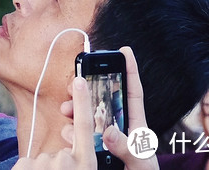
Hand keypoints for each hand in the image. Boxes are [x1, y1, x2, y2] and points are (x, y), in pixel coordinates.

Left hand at [12, 74, 95, 169]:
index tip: (78, 80)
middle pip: (61, 149)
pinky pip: (27, 163)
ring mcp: (45, 163)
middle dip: (58, 161)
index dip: (83, 103)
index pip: (86, 127)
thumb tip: (72, 143)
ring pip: (43, 158)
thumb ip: (82, 158)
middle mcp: (67, 161)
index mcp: (87, 164)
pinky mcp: (25, 164)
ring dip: (44, 169)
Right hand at [29, 47, 157, 169]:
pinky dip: (70, 133)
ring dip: (74, 111)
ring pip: (85, 115)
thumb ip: (128, 149)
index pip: (133, 93)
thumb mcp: (141, 165)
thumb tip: (109, 132)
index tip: (124, 50)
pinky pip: (77, 135)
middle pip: (101, 99)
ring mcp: (103, 138)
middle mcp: (118, 128)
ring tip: (67, 113)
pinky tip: (69, 139)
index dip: (129, 70)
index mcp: (135, 126)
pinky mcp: (90, 149)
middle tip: (73, 85)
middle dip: (86, 89)